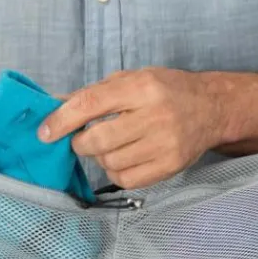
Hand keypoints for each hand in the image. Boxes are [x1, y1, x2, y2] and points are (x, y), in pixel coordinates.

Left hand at [39, 68, 227, 188]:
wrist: (212, 108)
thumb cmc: (166, 90)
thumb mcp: (132, 79)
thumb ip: (94, 93)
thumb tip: (54, 106)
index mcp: (142, 87)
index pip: (90, 104)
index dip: (61, 120)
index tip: (45, 132)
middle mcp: (155, 115)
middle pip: (98, 140)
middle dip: (81, 143)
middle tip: (84, 139)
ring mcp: (165, 144)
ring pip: (110, 162)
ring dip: (100, 157)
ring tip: (112, 145)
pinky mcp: (170, 166)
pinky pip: (126, 179)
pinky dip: (116, 172)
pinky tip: (124, 158)